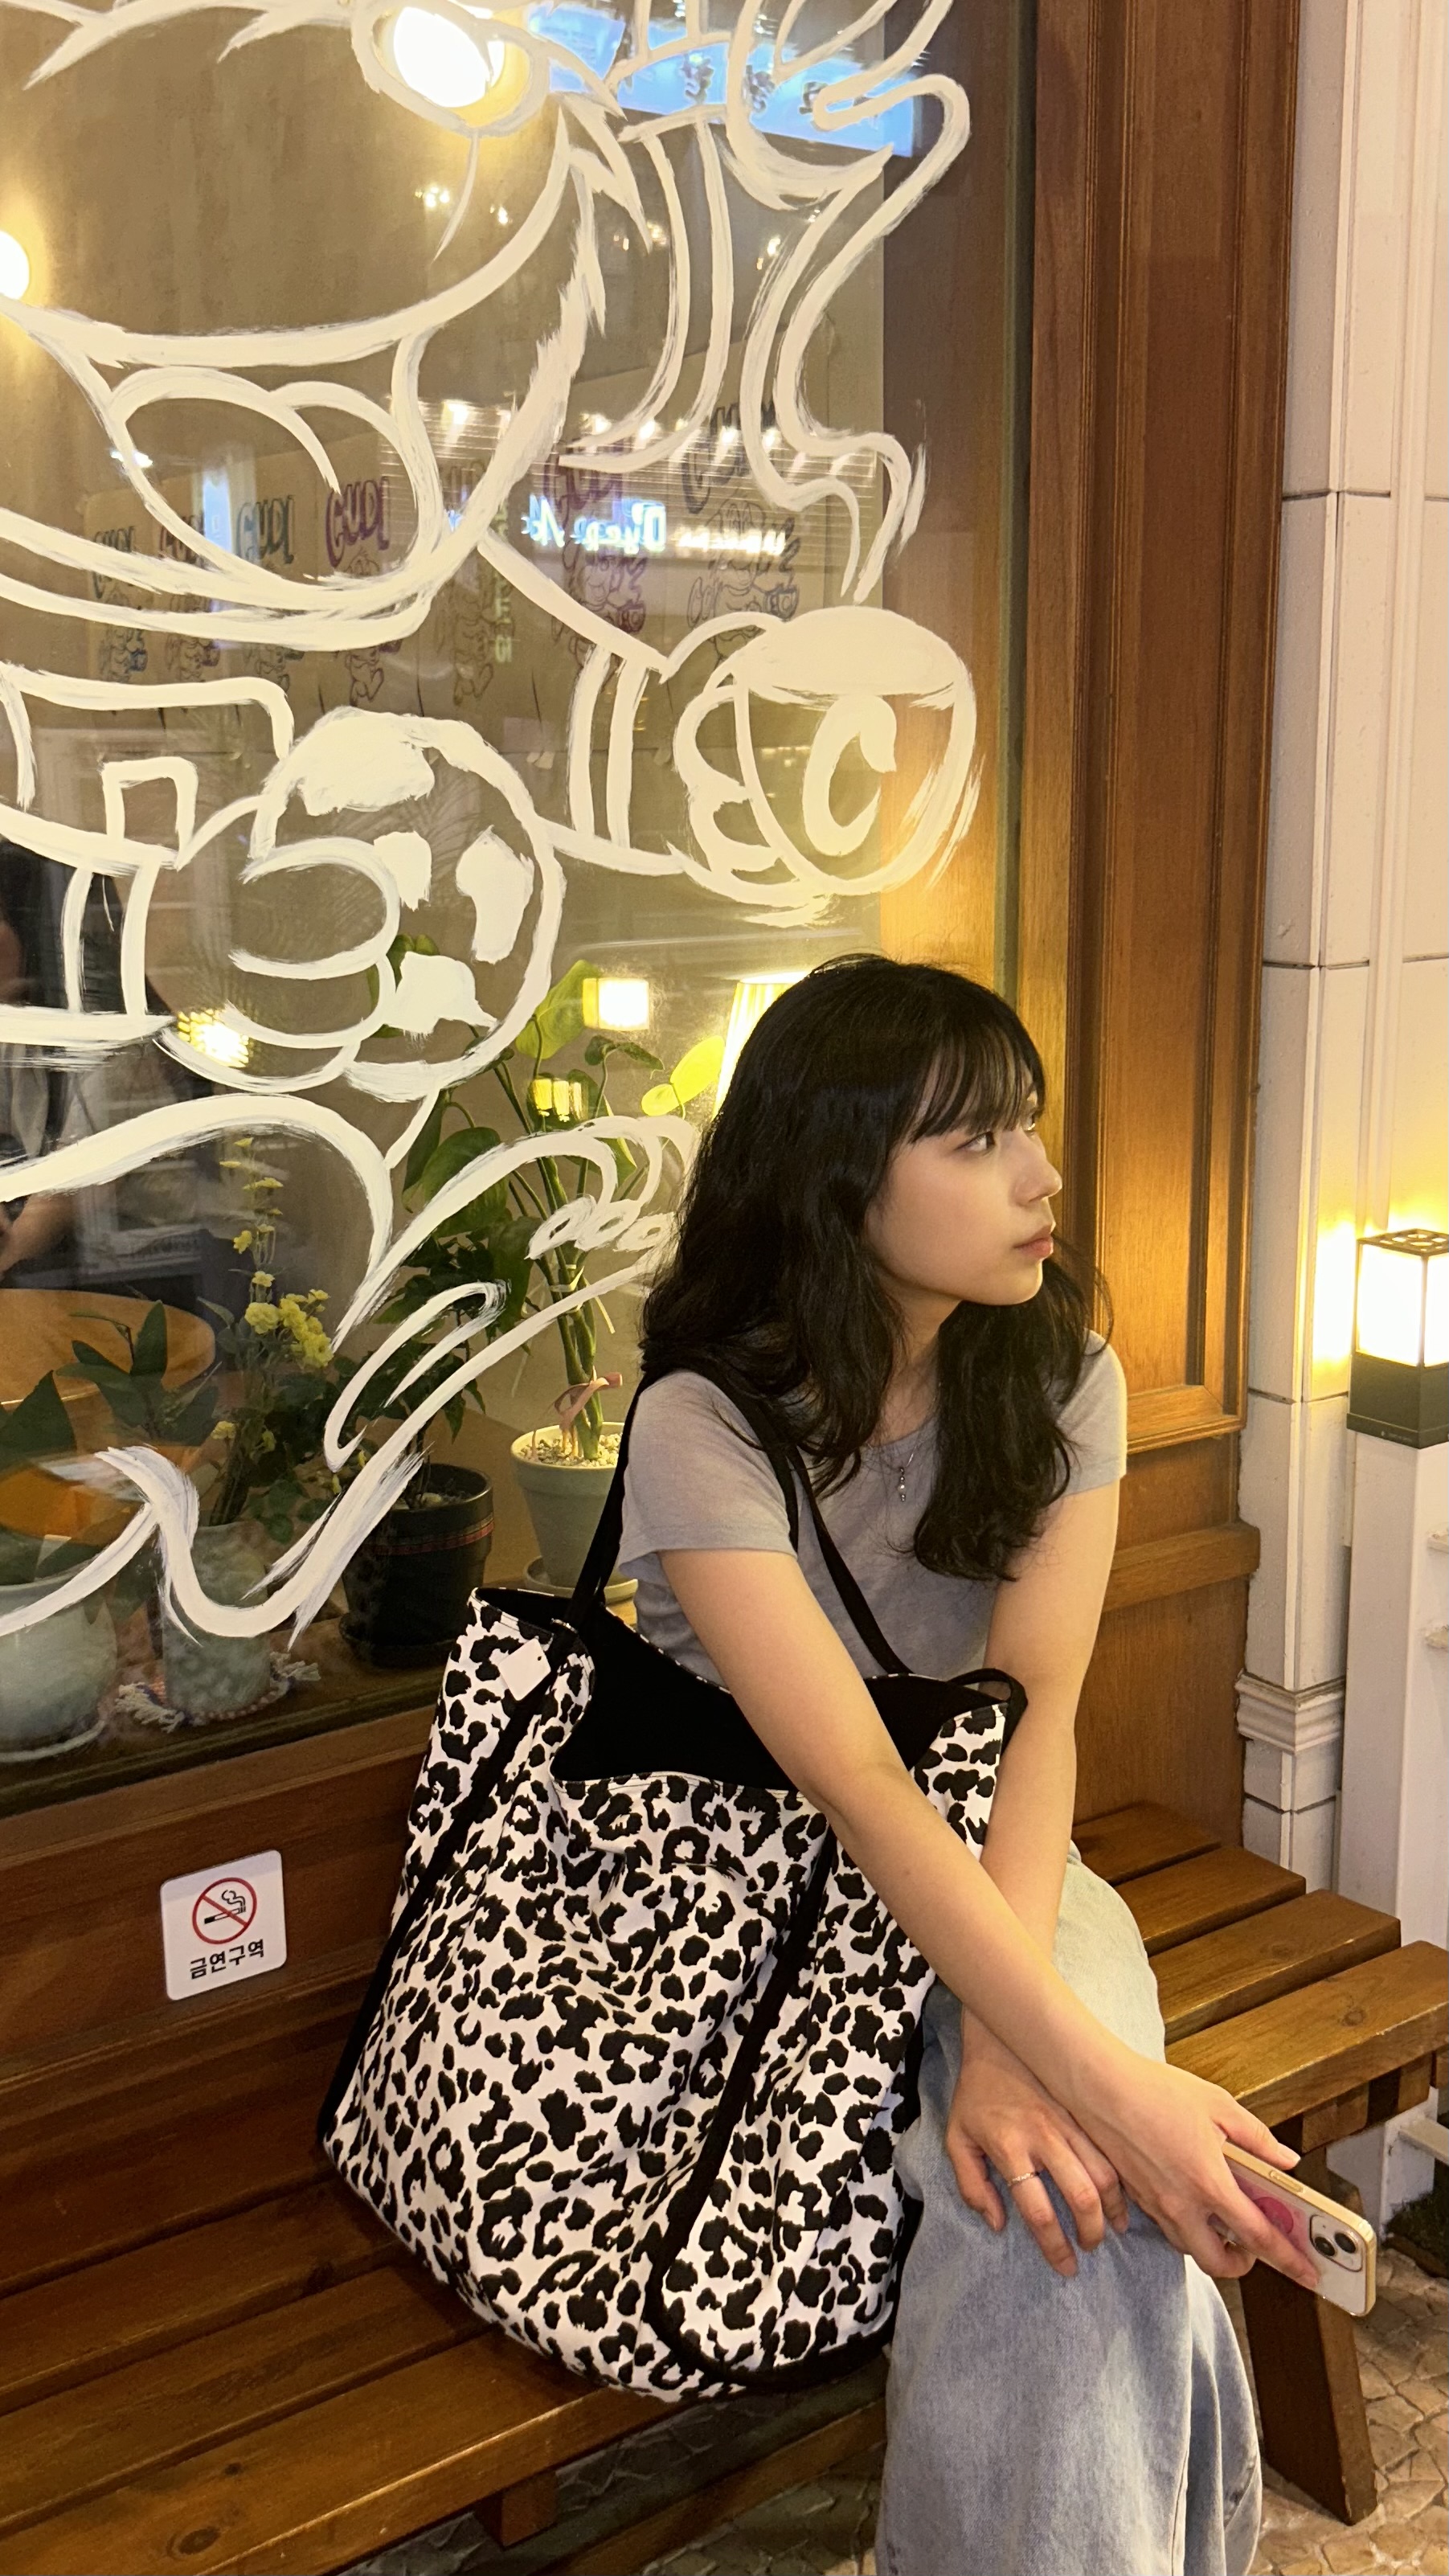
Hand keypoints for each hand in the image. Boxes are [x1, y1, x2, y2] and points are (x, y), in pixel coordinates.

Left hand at [946, 2015, 1130, 2277]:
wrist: (999, 2040)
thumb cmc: (976, 2094)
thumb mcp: (956, 2138)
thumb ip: (971, 2185)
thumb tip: (998, 2224)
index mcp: (1009, 2149)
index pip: (1037, 2210)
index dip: (1054, 2245)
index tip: (1066, 2266)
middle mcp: (1043, 2138)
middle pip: (1081, 2195)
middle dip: (1092, 2231)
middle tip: (1091, 2247)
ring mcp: (1068, 2122)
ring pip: (1105, 2172)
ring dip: (1113, 2207)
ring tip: (1113, 2226)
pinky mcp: (1084, 2112)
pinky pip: (1111, 2149)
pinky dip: (1121, 2176)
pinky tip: (1122, 2194)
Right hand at [1073, 2045, 1318, 2291]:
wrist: (1099, 2086)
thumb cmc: (1156, 2091)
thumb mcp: (1219, 2106)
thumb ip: (1258, 2138)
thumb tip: (1287, 2160)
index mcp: (1209, 2182)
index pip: (1258, 2235)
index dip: (1288, 2259)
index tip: (1307, 2272)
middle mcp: (1181, 2203)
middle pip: (1218, 2262)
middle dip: (1241, 2265)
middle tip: (1254, 2248)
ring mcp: (1155, 2204)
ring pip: (1189, 2247)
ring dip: (1212, 2246)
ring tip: (1225, 2220)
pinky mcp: (1137, 2197)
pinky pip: (1167, 2226)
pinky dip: (1186, 2225)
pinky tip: (1192, 2198)